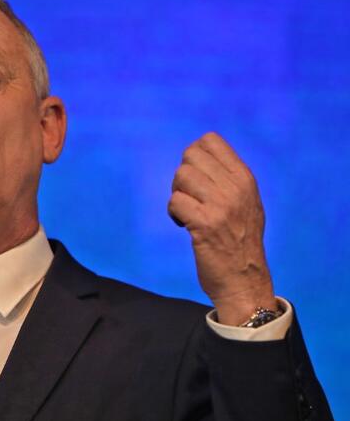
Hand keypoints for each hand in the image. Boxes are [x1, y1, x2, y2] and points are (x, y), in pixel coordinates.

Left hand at [168, 132, 275, 324]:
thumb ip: (227, 177)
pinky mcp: (204, 224)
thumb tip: (198, 151)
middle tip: (191, 198)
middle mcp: (235, 187)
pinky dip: (174, 213)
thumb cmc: (240, 241)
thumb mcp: (246, 201)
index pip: (210, 140)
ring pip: (180, 176)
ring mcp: (221, 205)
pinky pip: (174, 201)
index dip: (194, 157)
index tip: (198, 178)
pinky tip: (185, 225)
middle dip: (183, 176)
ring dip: (177, 194)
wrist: (245, 280)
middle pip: (190, 156)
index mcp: (245, 178)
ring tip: (189, 212)